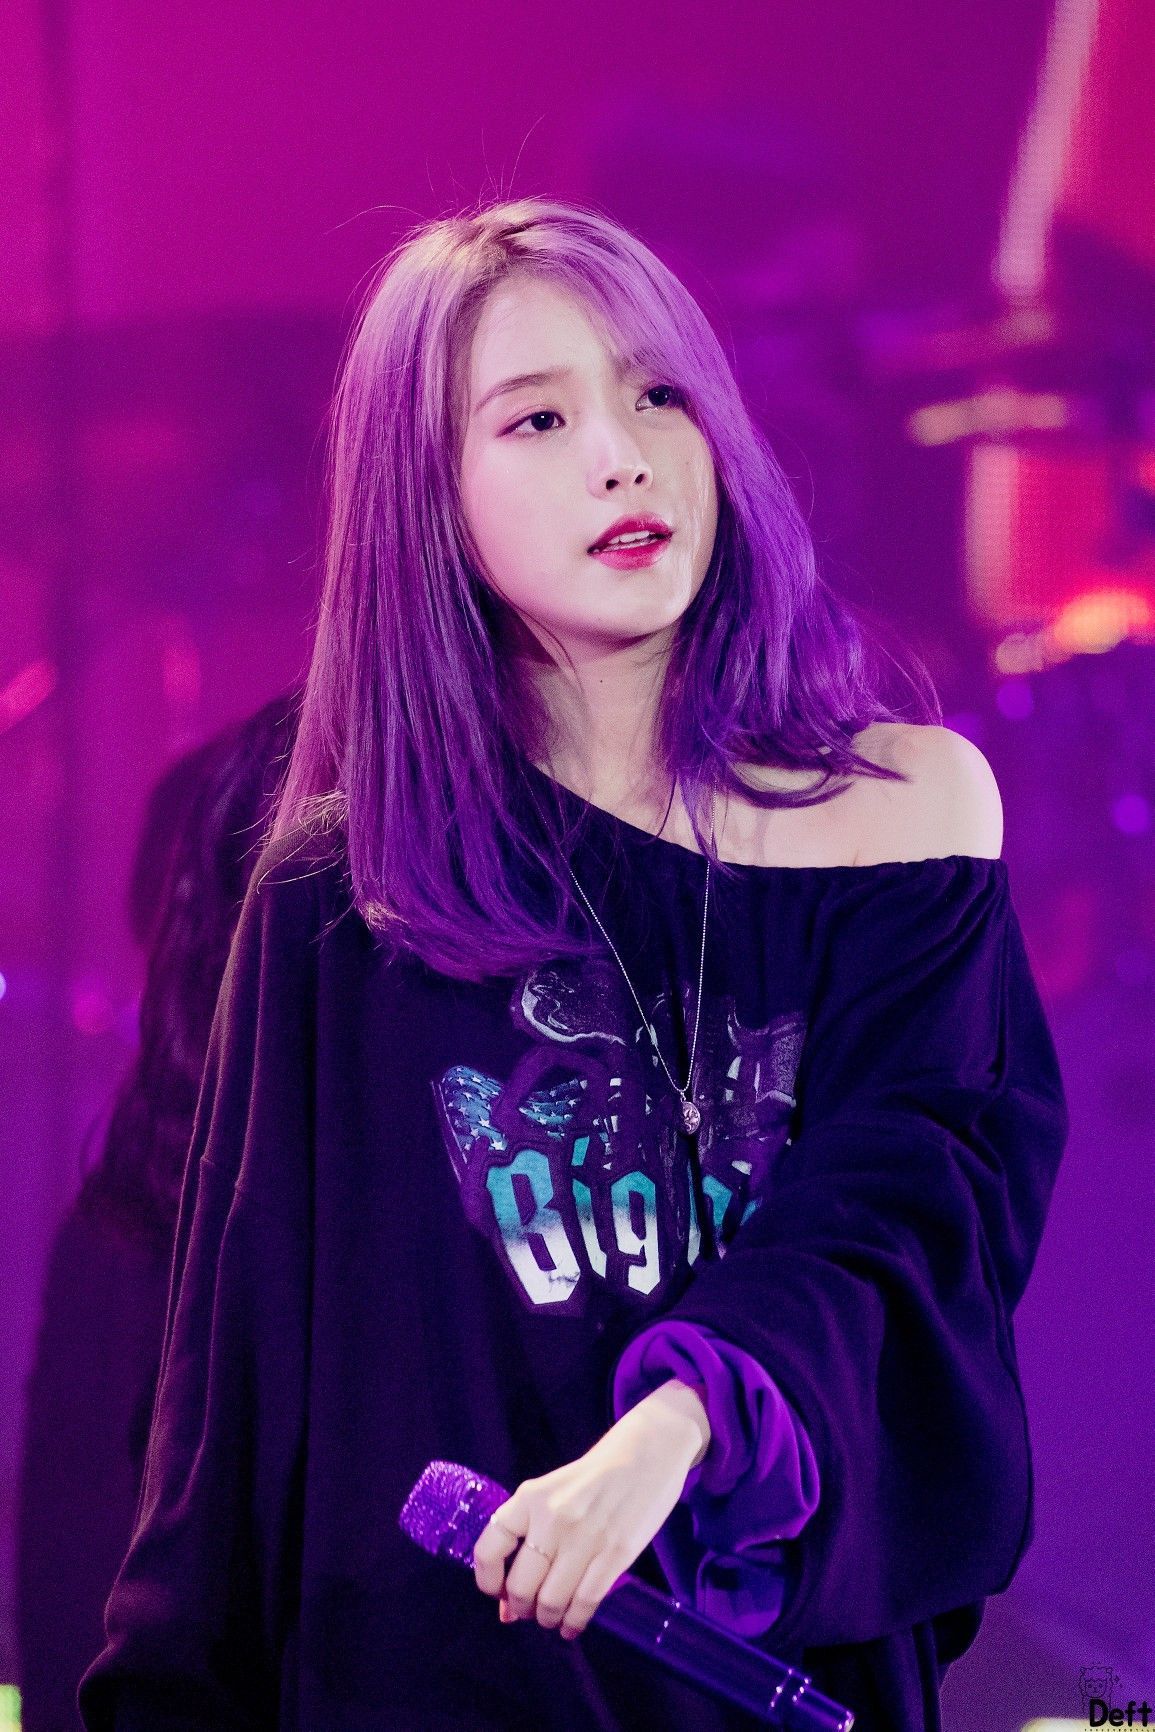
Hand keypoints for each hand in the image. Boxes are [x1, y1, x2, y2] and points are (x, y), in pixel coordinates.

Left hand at [472, 1378, 709, 1640]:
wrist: (647, 1451)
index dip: (488, 1582)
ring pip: (551, 1601)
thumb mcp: (553, 1489)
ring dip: (548, 1619)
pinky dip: (574, 1622)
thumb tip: (510, 1592)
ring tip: (552, 1618)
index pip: (490, 1548)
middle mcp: (552, 1518)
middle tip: (530, 1611)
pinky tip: (572, 1626)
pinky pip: (585, 1602)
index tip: (497, 1595)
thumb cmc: (595, 1474)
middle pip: (520, 1586)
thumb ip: (531, 1530)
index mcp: (531, 1497)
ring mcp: (585, 1538)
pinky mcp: (616, 1554)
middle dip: (521, 1609)